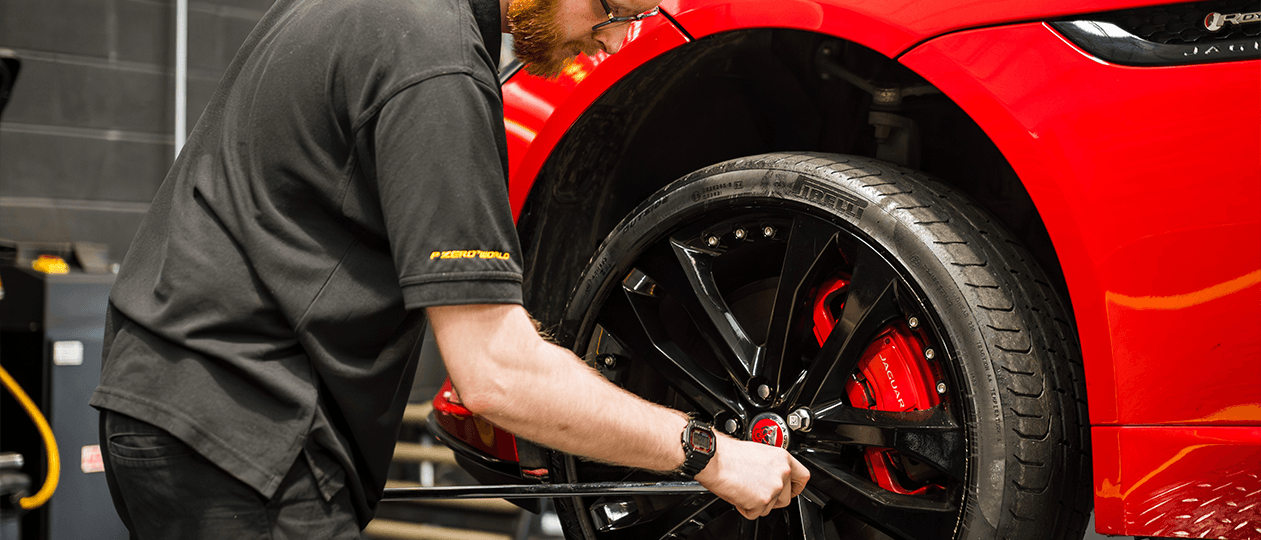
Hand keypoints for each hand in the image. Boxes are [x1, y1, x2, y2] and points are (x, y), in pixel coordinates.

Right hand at [694, 435, 809, 519]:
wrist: (714, 460)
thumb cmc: (728, 454)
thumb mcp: (758, 452)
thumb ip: (772, 465)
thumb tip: (772, 474)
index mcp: (782, 458)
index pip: (803, 477)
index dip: (796, 487)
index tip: (792, 490)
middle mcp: (782, 473)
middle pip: (786, 497)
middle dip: (772, 498)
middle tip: (756, 490)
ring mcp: (773, 488)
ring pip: (771, 507)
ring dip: (758, 503)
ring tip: (744, 489)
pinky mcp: (761, 502)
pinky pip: (756, 513)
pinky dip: (745, 508)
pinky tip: (738, 494)